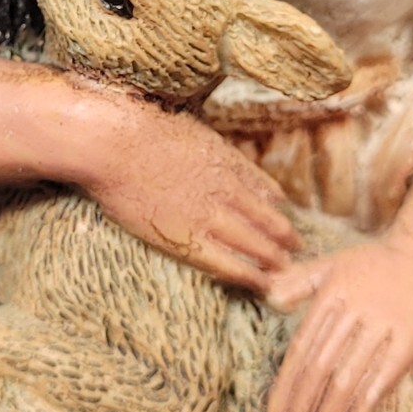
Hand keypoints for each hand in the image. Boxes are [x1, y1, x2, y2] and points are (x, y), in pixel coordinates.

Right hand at [82, 97, 299, 295]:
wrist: (114, 144)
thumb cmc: (139, 128)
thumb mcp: (187, 128)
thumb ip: (206, 147)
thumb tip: (216, 153)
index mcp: (224, 160)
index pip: (262, 187)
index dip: (275, 202)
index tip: (284, 211)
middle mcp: (225, 189)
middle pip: (266, 217)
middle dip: (284, 234)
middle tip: (297, 247)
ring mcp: (208, 215)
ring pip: (254, 242)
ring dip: (274, 257)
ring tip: (286, 270)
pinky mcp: (186, 239)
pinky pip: (226, 262)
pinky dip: (247, 274)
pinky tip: (261, 283)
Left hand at [265, 238, 412, 411]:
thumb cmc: (378, 263)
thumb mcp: (334, 263)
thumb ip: (300, 280)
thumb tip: (269, 299)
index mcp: (330, 296)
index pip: (301, 349)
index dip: (285, 384)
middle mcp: (352, 312)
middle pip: (319, 369)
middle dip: (300, 407)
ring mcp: (382, 328)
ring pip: (346, 380)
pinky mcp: (409, 343)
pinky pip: (380, 384)